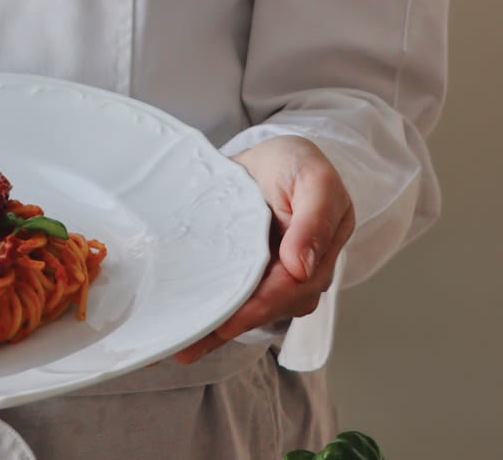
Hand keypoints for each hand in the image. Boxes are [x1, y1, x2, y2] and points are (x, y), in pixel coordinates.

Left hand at [173, 135, 353, 364]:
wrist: (274, 158)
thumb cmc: (296, 164)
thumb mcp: (314, 178)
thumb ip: (315, 219)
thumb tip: (302, 268)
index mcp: (322, 252)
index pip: (292, 287)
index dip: (260, 305)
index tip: (227, 321)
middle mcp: (302, 273)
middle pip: (269, 308)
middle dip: (231, 325)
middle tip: (191, 341)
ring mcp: (276, 276)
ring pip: (251, 310)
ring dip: (218, 329)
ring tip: (181, 344)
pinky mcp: (252, 275)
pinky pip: (237, 301)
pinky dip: (213, 320)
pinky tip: (187, 338)